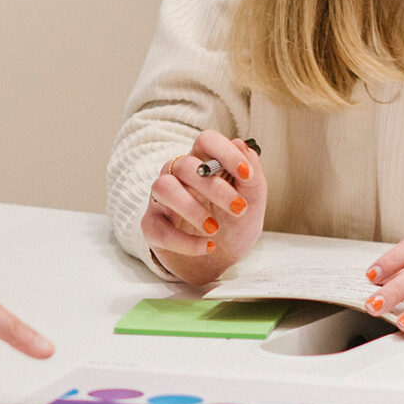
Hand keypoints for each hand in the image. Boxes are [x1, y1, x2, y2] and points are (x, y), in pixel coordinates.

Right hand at [140, 130, 266, 286]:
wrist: (221, 262)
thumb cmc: (234, 225)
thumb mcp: (252, 203)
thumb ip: (251, 176)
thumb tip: (242, 145)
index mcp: (204, 163)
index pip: (206, 140)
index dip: (225, 152)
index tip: (247, 174)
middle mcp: (179, 175)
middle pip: (185, 165)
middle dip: (214, 188)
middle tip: (239, 209)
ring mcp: (162, 199)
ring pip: (163, 187)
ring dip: (191, 208)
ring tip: (214, 229)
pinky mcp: (151, 225)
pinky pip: (158, 227)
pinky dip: (185, 241)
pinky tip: (207, 247)